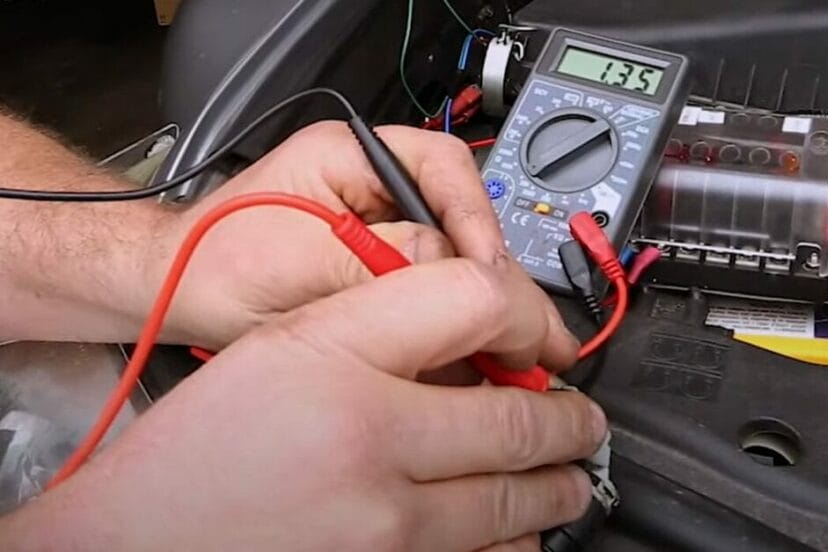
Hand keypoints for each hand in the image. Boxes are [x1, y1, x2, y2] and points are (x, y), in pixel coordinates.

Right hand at [4, 257, 605, 550]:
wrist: (133, 546)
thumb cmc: (199, 450)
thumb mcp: (280, 347)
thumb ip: (382, 323)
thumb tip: (480, 333)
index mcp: (339, 363)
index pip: (480, 303)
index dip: (529, 314)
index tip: (542, 337)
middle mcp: (372, 447)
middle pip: (524, 419)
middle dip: (572, 421)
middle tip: (584, 421)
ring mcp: (386, 531)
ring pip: (522, 506)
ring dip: (556, 487)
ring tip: (565, 477)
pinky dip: (515, 545)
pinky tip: (514, 531)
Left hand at [151, 122, 573, 366]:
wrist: (175, 297)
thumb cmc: (216, 264)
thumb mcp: (303, 260)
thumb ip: (384, 256)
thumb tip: (460, 268)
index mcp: (354, 156)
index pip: (445, 172)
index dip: (478, 226)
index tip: (492, 277)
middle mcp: (374, 188)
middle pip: (464, 218)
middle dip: (492, 276)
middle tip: (525, 328)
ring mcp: (378, 231)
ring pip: (455, 261)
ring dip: (478, 305)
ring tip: (506, 351)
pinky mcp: (376, 273)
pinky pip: (431, 293)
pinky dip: (452, 325)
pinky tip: (469, 359)